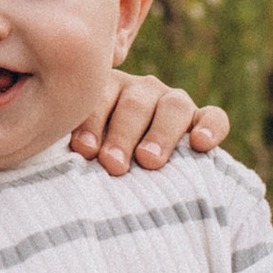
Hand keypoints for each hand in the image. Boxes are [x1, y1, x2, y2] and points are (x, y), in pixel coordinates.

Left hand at [69, 72, 230, 175]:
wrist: (138, 182)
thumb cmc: (97, 168)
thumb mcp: (84, 151)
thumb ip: (75, 147)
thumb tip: (59, 153)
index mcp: (107, 90)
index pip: (100, 96)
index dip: (92, 121)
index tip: (85, 151)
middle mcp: (141, 91)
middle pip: (135, 104)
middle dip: (123, 134)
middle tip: (113, 164)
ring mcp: (173, 103)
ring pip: (173, 107)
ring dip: (160, 134)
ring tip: (148, 161)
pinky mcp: (203, 120)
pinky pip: (213, 117)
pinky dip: (210, 127)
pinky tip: (201, 143)